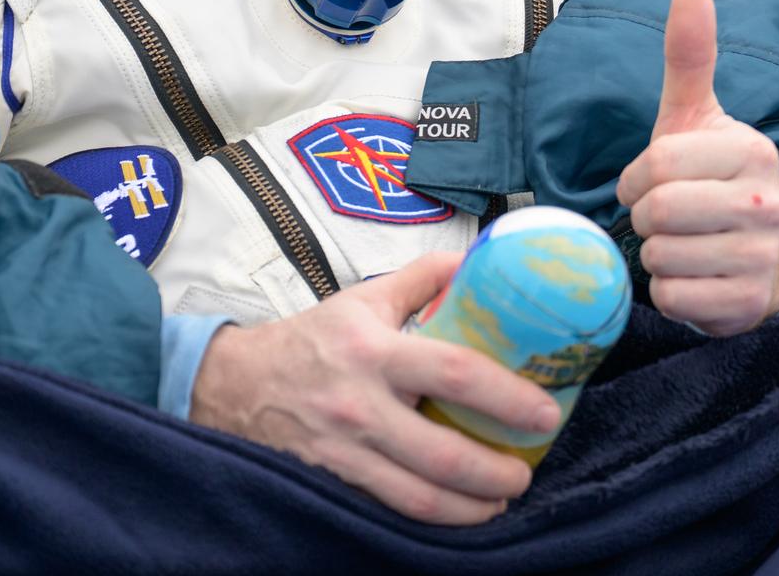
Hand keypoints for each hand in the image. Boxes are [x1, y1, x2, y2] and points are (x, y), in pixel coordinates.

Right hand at [189, 252, 560, 524]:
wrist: (233, 384)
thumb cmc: (311, 340)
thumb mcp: (364, 299)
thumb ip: (423, 279)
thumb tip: (479, 262)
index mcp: (375, 351)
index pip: (456, 373)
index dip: (508, 398)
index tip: (546, 413)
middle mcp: (360, 405)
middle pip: (442, 454)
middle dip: (496, 473)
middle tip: (526, 473)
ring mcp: (344, 452)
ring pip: (417, 497)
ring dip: (470, 508)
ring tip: (500, 501)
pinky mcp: (331, 482)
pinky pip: (388, 510)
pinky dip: (429, 517)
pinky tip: (456, 513)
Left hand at [616, 0, 778, 336]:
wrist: (753, 256)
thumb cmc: (709, 177)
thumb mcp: (695, 117)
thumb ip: (689, 57)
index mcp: (753, 150)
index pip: (656, 164)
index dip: (635, 178)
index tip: (646, 182)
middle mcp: (768, 202)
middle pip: (657, 212)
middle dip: (644, 218)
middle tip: (663, 218)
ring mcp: (761, 257)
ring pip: (660, 257)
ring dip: (654, 254)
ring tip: (680, 244)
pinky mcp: (748, 304)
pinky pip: (672, 298)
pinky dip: (666, 291)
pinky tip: (690, 277)